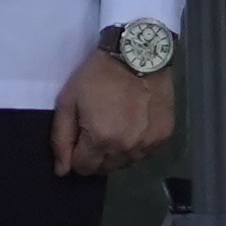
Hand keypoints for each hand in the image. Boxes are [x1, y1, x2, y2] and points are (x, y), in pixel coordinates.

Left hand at [50, 52, 175, 175]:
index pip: (84, 169)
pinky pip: (144, 153)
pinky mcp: (164, 136)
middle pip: (105, 169)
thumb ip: (61, 138)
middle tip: (96, 128)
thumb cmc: (98, 76)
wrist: (138, 54)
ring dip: (117, 152)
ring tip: (115, 125)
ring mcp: (148, 144)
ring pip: (125, 163)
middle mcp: (127, 148)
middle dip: (95, 155)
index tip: (79, 137)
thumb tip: (62, 171)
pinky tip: (133, 125)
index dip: (76, 155)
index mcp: (101, 140)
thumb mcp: (68, 101)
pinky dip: (136, 145)